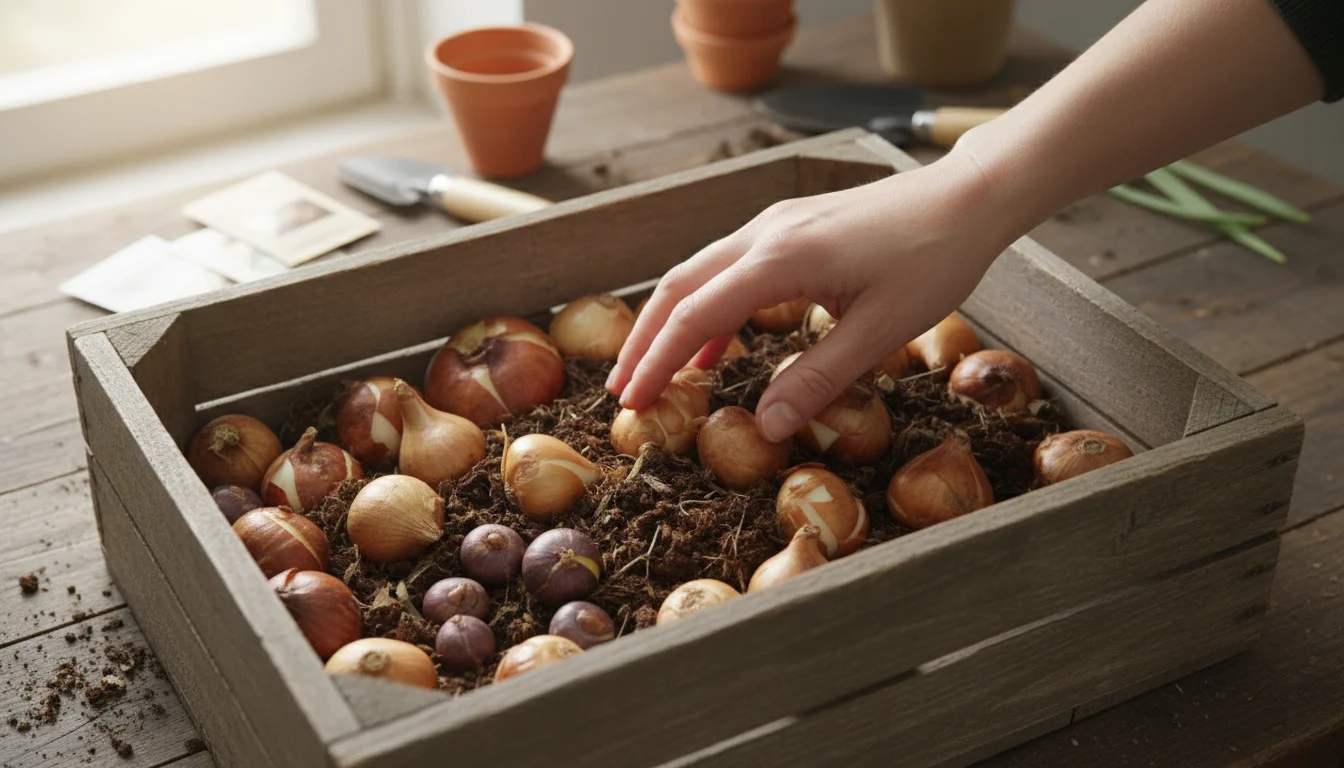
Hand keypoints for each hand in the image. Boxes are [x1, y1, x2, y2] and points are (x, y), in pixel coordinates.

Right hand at [605, 149, 1020, 442]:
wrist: (968, 197)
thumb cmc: (933, 260)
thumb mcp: (878, 332)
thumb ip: (816, 380)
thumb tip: (764, 429)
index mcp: (779, 258)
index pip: (694, 315)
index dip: (658, 362)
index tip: (634, 402)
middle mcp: (764, 233)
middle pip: (679, 287)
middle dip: (645, 341)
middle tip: (623, 392)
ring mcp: (775, 223)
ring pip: (699, 272)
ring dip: (671, 322)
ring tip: (653, 371)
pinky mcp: (790, 224)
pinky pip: (730, 267)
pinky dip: (709, 307)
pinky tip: (714, 347)